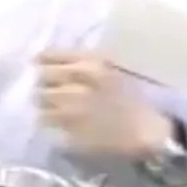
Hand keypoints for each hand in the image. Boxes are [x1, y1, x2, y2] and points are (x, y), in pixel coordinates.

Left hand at [36, 52, 169, 156]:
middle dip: (43, 83)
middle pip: (41, 79)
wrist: (147, 130)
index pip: (49, 56)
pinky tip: (60, 121)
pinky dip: (49, 120)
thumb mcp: (110, 68)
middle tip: (50, 89)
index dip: (43, 60)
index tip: (39, 63)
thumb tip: (43, 58)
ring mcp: (71, 110)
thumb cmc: (131, 97)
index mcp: (90, 65)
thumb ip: (79, 61)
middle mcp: (77, 85)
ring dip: (45, 103)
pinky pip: (46, 122)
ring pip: (40, 102)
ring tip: (55, 107)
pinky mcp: (69, 130)